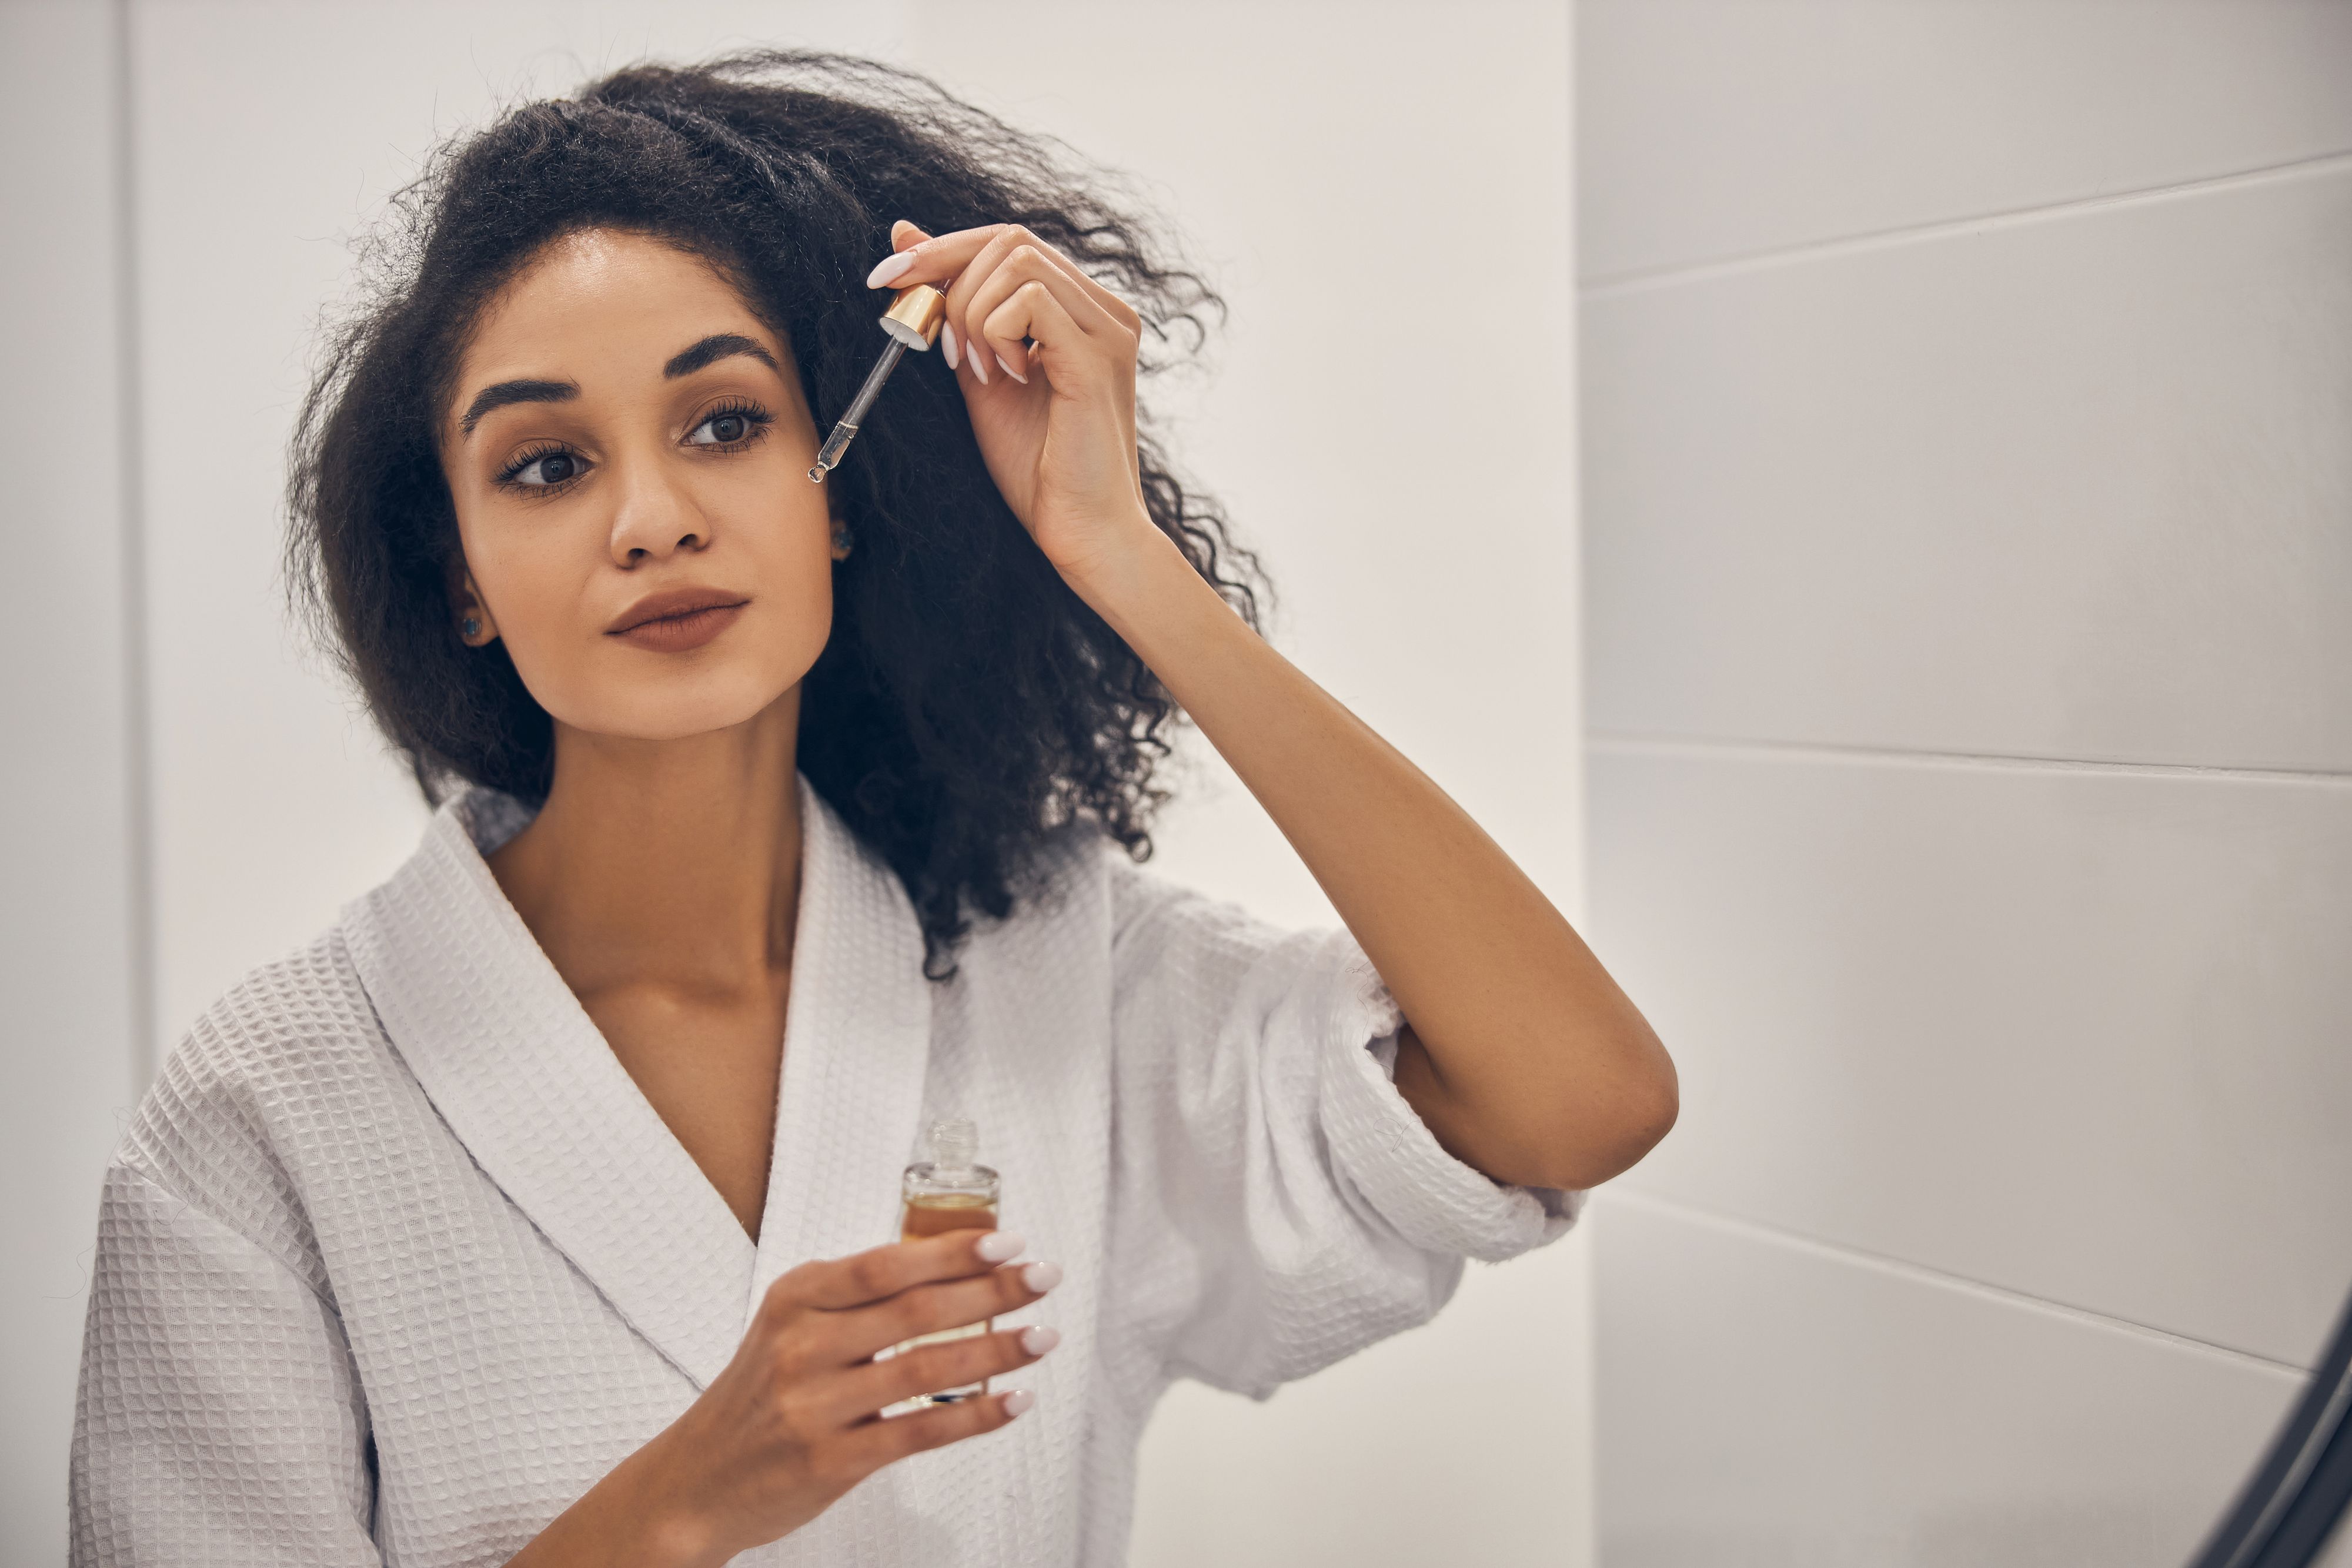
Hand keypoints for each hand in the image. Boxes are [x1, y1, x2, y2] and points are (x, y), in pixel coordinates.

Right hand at [513, 1230, 1061, 1566]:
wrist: (696, 1480)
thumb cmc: (758, 1395)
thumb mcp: (788, 1325)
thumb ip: (855, 1296)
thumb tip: (953, 1263)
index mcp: (795, 1298)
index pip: (886, 1263)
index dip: (953, 1250)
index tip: (1006, 1240)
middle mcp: (802, 1346)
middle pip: (916, 1309)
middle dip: (992, 1291)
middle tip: (1042, 1278)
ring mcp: (816, 1406)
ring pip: (927, 1369)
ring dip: (996, 1350)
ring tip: (1042, 1337)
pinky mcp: (831, 1462)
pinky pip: (921, 1433)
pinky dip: (977, 1417)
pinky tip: (1013, 1400)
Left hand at [866, 218, 1159, 587]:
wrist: (1082, 533)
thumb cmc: (1039, 468)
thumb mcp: (980, 373)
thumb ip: (952, 310)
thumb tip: (904, 237)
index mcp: (1083, 311)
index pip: (1009, 242)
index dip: (941, 250)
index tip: (887, 281)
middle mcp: (1105, 311)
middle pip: (1009, 239)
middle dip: (947, 279)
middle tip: (936, 344)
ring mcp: (1108, 330)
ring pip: (1016, 261)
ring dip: (972, 312)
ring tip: (980, 371)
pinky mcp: (1098, 356)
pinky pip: (1028, 300)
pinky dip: (995, 333)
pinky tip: (1005, 377)